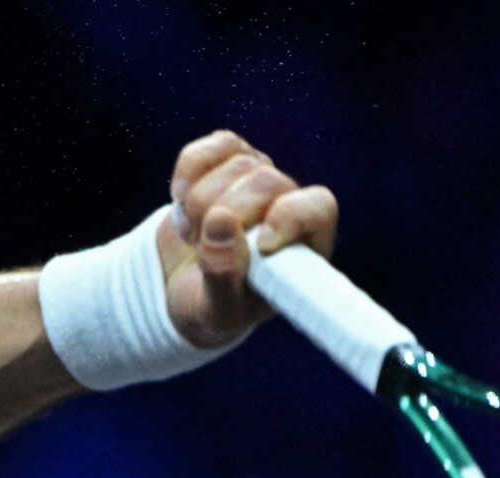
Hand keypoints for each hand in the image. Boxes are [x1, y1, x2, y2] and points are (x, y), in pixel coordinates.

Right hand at [158, 128, 339, 348]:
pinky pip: (215, 145)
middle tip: (201, 248)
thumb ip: (222, 275)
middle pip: (266, 182)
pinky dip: (189, 170)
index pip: (319, 208)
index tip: (261, 246)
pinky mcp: (231, 158)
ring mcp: (259, 178)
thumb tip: (220, 220)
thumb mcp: (217, 310)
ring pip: (238, 163)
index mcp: (301, 248)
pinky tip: (180, 199)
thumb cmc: (211, 305)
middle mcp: (287, 206)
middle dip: (223, 212)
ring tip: (194, 235)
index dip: (290, 217)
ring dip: (199, 203)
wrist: (179, 285)